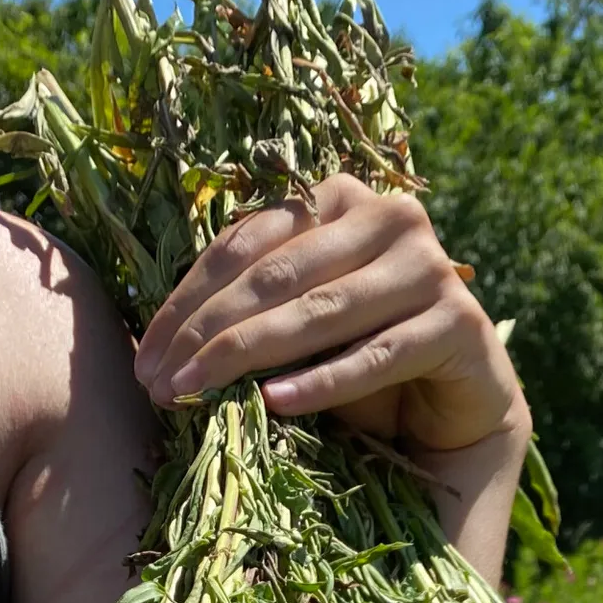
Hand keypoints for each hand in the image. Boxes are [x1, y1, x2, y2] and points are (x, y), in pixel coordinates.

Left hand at [132, 173, 527, 454]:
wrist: (458, 403)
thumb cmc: (368, 355)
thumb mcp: (303, 326)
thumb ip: (255, 309)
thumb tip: (165, 345)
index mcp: (339, 199)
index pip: (246, 245)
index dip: (188, 302)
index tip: (144, 359)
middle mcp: (389, 217)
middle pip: (276, 275)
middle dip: (208, 333)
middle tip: (160, 386)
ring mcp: (429, 267)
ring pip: (320, 311)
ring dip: (249, 356)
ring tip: (196, 394)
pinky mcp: (458, 323)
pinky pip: (375, 357)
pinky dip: (323, 383)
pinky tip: (276, 403)